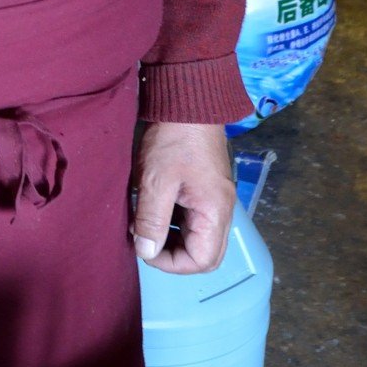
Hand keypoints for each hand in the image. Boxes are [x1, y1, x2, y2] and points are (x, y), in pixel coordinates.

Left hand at [133, 121, 235, 275]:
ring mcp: (216, 200)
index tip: (144, 248)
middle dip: (174, 256)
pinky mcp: (207, 190)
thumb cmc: (173, 141)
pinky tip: (153, 210)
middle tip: (146, 241)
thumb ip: (152, 221)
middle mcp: (222, 211)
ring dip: (173, 239)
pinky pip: (194, 220)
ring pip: (199, 238)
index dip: (171, 264)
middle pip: (206, 255)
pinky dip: (174, 223)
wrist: (189, 102)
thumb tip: (146, 252)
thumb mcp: (156, 182)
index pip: (202, 261)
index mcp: (215, 212)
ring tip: (145, 225)